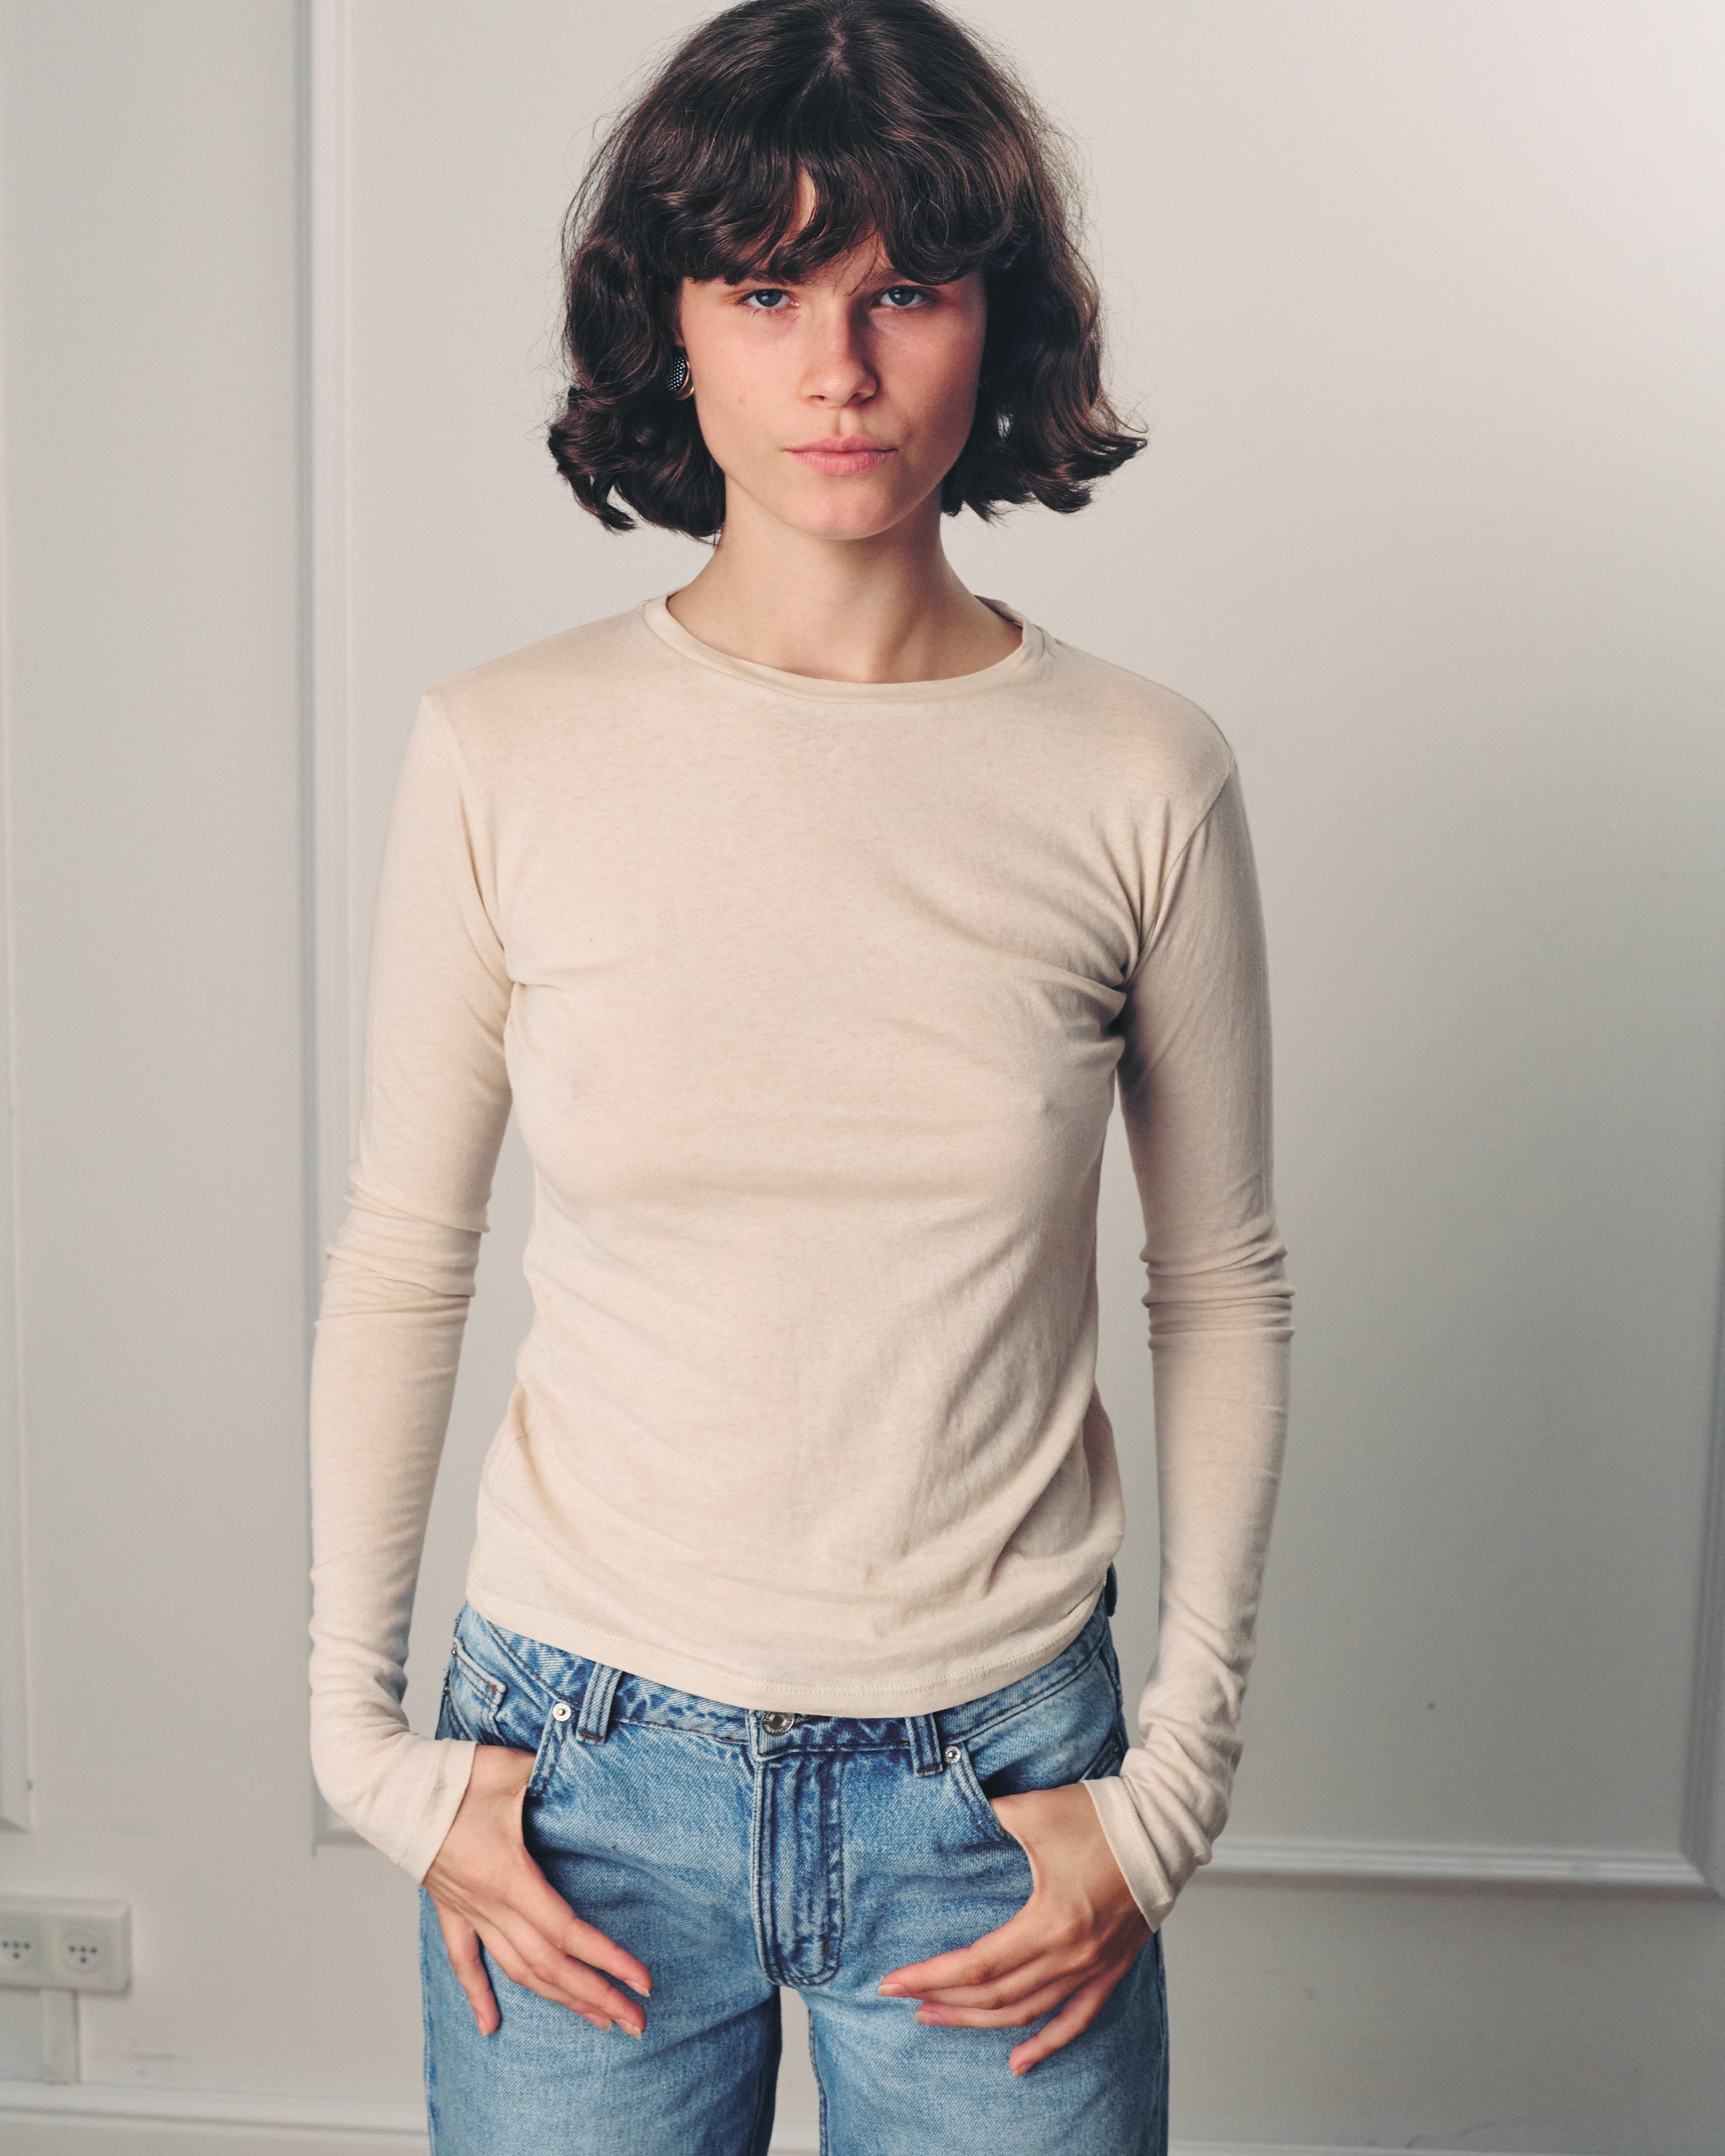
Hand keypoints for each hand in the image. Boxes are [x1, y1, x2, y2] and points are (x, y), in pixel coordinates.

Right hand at [422, 1741, 652, 2038]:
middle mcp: (491, 1905)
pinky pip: (464, 1959)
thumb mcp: (514, 1769)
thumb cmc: (454, 1778)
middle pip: (549, 1965)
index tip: (640, 1980)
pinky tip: (489, 2025)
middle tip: (636, 2021)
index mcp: (510, 1877)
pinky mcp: (450, 1907)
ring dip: (558, 1998)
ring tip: (596, 2020)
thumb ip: (556, 1772)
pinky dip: (477, 1994)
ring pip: (516, 1969)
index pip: (567, 1931)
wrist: (394, 1790)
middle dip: (596, 1995)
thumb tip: (592, 1764)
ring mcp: (469, 1911)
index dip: (607, 1959)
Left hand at [876, 1779, 1150, 2075]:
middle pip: (996, 1996)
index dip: (931, 1976)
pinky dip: (1046, 2045)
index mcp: (1051, 1921)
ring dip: (979, 2023)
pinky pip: (1076, 2020)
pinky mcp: (1110, 1968)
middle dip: (944, 2000)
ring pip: (1028, 2012)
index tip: (893, 1982)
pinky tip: (1019, 2064)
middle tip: (906, 2000)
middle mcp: (1072, 1955)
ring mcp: (1093, 1967)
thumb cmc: (1101, 1817)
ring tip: (939, 2019)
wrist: (1163, 1829)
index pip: (978, 1965)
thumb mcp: (1034, 1810)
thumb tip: (952, 1813)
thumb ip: (988, 1815)